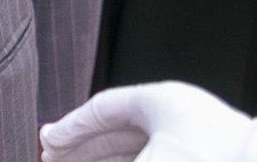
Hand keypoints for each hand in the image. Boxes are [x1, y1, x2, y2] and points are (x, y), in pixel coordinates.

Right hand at [41, 82, 256, 161]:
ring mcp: (189, 135)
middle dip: (81, 147)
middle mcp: (173, 113)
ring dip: (101, 159)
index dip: (70, 128)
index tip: (45, 144)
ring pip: (134, 147)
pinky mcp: (202, 153)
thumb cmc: (212, 159)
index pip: (103, 109)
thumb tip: (68, 154)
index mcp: (160, 100)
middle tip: (50, 160)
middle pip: (116, 128)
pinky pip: (153, 157)